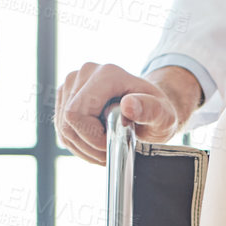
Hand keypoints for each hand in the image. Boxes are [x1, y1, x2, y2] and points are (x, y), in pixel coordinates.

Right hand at [55, 62, 201, 164]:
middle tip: (111, 151)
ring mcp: (72, 84)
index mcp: (107, 74)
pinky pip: (62, 129)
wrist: (150, 106)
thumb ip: (148, 109)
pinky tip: (97, 143)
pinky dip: (79, 144)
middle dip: (89, 145)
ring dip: (84, 147)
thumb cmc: (157, 110)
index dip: (91, 136)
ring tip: (106, 149)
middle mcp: (85, 73)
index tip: (113, 144)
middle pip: (67, 122)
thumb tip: (128, 105)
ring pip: (63, 128)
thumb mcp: (162, 114)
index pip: (77, 113)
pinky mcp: (65, 97)